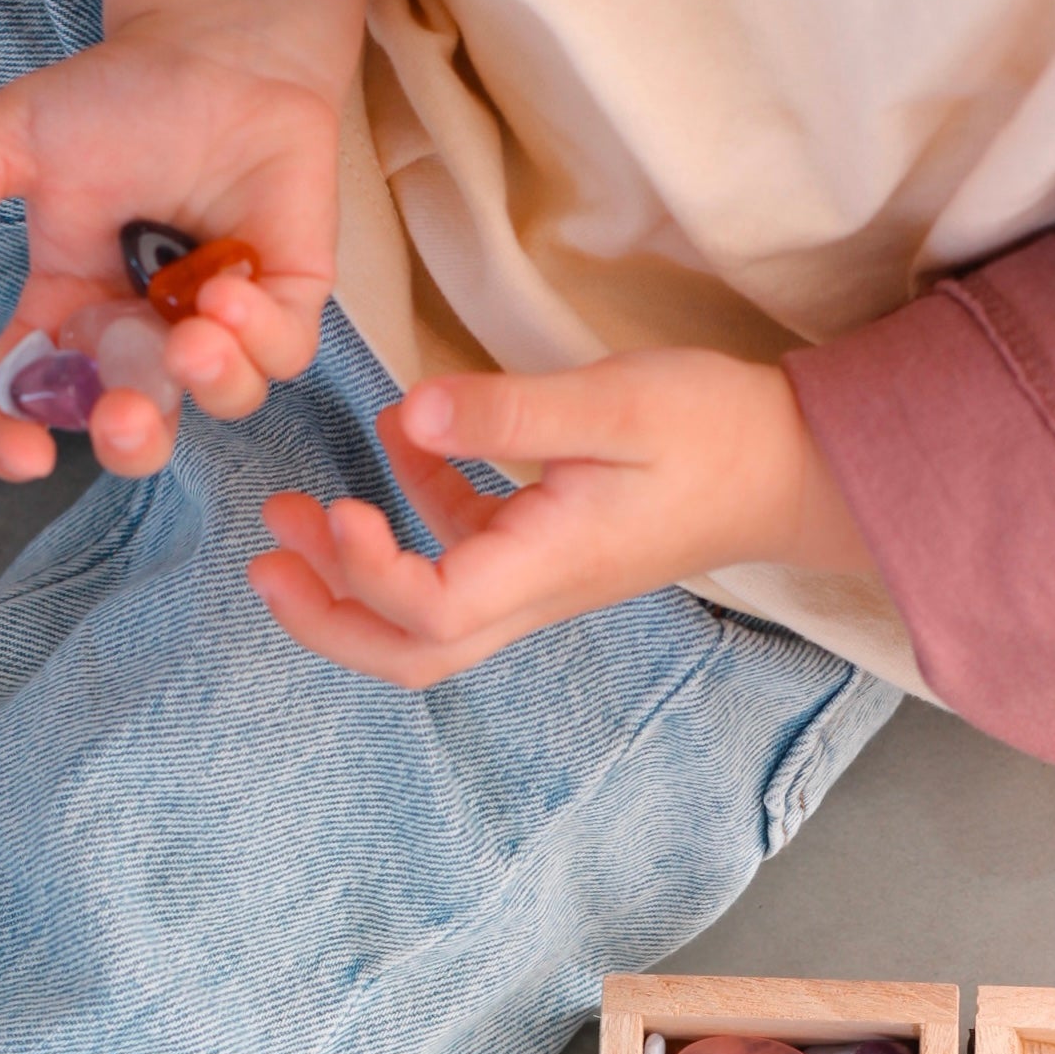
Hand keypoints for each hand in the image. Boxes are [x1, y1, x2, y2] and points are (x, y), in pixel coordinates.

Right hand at [0, 0, 364, 482]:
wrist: (218, 50)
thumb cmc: (119, 96)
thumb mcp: (17, 135)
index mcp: (74, 311)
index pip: (36, 394)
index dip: (21, 432)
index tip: (25, 455)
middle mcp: (145, 334)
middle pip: (136, 424)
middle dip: (129, 436)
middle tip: (121, 417)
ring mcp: (218, 327)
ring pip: (222, 399)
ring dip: (207, 382)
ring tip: (195, 337)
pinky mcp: (287, 305)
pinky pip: (281, 353)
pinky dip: (259, 337)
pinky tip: (229, 292)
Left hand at [249, 347, 873, 685]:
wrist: (790, 466)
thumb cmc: (716, 432)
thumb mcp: (616, 401)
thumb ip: (511, 410)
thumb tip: (410, 414)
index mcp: (550, 567)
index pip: (435, 609)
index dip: (369, 575)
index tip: (335, 509)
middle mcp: (536, 593)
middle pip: (413, 651)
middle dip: (328, 619)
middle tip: (263, 562)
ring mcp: (537, 579)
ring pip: (427, 619)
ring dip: (353, 580)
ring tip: (296, 516)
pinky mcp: (544, 549)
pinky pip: (461, 556)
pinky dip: (414, 514)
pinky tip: (397, 443)